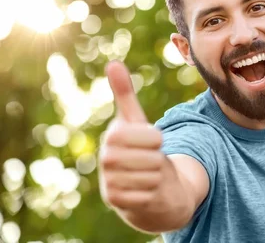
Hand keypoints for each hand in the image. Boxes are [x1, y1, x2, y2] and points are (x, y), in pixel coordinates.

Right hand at [99, 61, 165, 210]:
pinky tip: (145, 190)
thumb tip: (113, 63)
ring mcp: (109, 181)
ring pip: (152, 177)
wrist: (142, 185)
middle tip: (151, 160)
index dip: (158, 139)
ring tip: (148, 175)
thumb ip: (125, 94)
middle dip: (158, 160)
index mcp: (112, 136)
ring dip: (157, 177)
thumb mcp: (136, 121)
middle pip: (152, 158)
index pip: (151, 136)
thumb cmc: (142, 149)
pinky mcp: (117, 202)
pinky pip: (148, 194)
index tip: (154, 141)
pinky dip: (152, 192)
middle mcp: (106, 159)